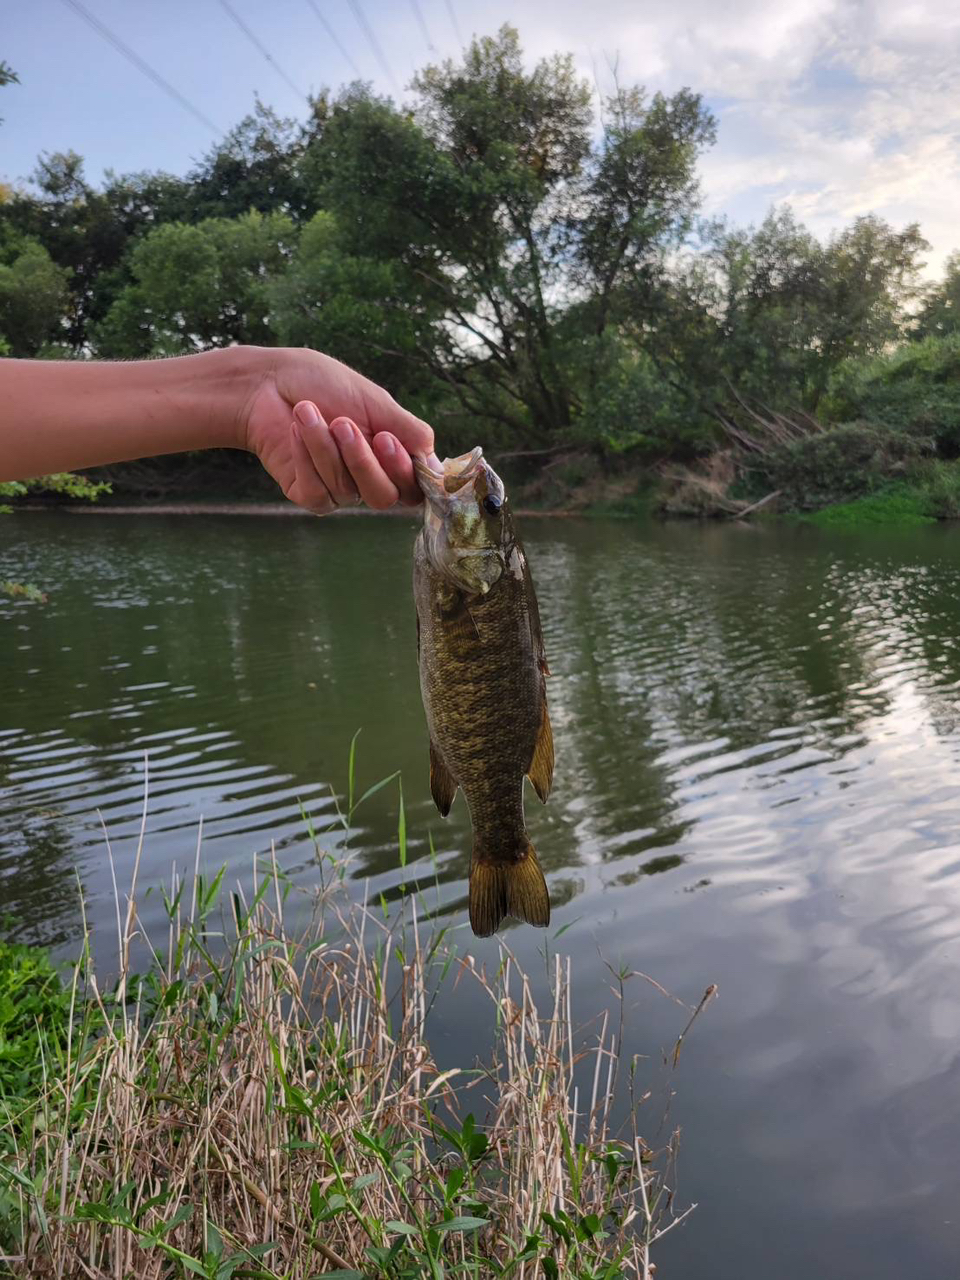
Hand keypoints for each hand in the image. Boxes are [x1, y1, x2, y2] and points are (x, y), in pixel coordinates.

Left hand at [240, 347, 434, 513]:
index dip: (404, 471)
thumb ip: (410, 433)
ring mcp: (339, 489)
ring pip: (347, 490)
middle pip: (384, 497)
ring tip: (308, 411)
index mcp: (391, 455)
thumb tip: (439, 467)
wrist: (268, 382)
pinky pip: (318, 492)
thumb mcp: (376, 402)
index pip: (414, 486)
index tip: (386, 438)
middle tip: (344, 424)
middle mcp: (368, 477)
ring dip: (326, 447)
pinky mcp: (308, 494)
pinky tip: (295, 429)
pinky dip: (306, 456)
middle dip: (363, 461)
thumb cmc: (322, 384)